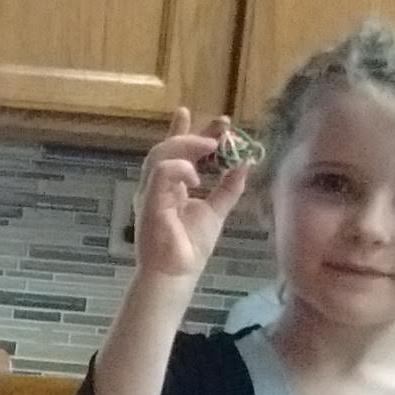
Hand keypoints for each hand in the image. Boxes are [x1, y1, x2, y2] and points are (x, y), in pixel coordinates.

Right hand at [134, 107, 250, 281]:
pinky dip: (181, 168)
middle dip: (195, 132)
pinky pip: (161, 172)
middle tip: (223, 124)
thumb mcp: (216, 211)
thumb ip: (228, 187)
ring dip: (188, 144)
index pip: (176, 152)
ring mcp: (150, 193)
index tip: (215, 120)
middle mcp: (157, 186)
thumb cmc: (190, 248)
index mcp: (170, 187)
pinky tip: (198, 175)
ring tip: (212, 145)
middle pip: (169, 147)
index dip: (189, 130)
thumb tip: (245, 162)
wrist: (175, 274)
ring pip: (161, 153)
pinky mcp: (149, 202)